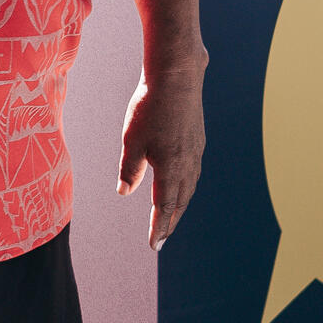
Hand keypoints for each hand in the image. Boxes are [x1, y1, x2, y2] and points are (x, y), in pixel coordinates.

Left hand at [117, 67, 205, 249]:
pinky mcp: (198, 138)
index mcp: (170, 167)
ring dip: (180, 205)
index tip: (154, 245)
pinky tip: (181, 184)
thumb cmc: (150, 107)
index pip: (164, 206)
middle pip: (180, 201)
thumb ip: (129, 168)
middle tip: (162, 238)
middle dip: (171, 221)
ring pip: (190, 187)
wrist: (177, 76)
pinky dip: (187, 186)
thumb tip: (125, 192)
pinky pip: (194, 171)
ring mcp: (196, 151)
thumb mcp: (132, 139)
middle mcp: (188, 163)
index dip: (159, 227)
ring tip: (171, 216)